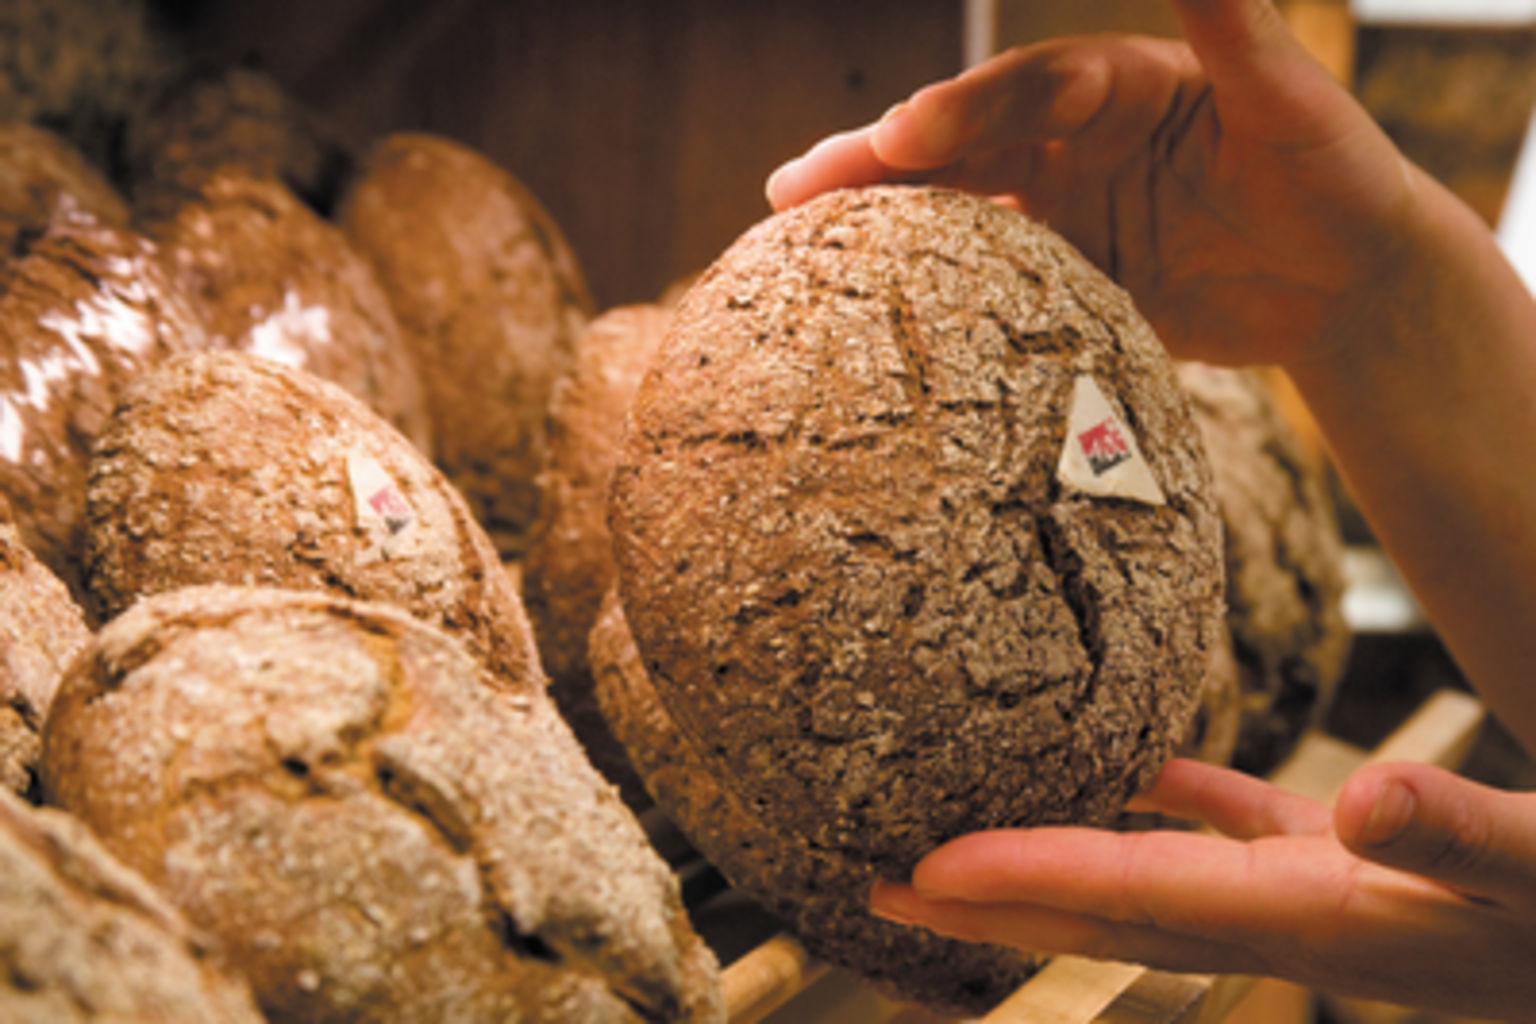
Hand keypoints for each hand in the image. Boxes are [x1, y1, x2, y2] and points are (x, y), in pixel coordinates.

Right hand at [765, 0, 1426, 368]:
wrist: (1351, 282)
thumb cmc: (1338, 176)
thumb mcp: (1293, 102)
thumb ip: (1238, 30)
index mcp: (1124, 84)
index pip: (1028, 88)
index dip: (964, 109)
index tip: (904, 134)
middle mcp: (1080, 139)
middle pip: (964, 143)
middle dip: (879, 160)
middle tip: (796, 189)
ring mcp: (1067, 208)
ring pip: (958, 205)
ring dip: (884, 218)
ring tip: (798, 239)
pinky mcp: (1070, 274)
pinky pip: (988, 275)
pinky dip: (932, 282)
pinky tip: (871, 299)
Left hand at [869, 757, 1535, 1019]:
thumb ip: (1457, 833)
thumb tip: (1367, 799)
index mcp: (1310, 922)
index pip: (1131, 898)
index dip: (1023, 882)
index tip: (921, 873)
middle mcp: (1285, 922)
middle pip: (1101, 915)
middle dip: (986, 909)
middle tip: (877, 891)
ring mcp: (1307, 898)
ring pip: (1146, 877)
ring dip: (1050, 861)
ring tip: (959, 848)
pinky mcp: (1342, 866)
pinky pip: (1227, 832)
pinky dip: (1171, 802)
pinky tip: (1136, 766)